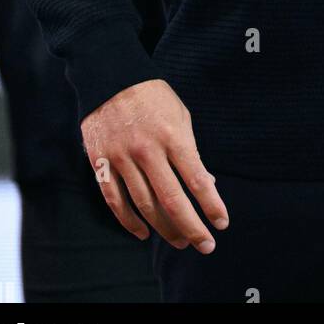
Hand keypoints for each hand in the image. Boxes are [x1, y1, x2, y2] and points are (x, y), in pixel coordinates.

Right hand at [81, 79, 228, 252]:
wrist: (110, 77)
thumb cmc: (153, 98)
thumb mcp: (180, 115)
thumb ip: (192, 150)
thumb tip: (206, 184)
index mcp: (173, 135)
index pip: (197, 179)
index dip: (211, 205)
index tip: (222, 223)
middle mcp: (148, 149)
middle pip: (172, 200)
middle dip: (191, 227)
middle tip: (205, 246)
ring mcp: (122, 158)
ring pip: (144, 206)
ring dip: (164, 229)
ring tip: (180, 241)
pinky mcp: (101, 163)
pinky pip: (115, 201)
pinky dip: (128, 222)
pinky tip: (143, 234)